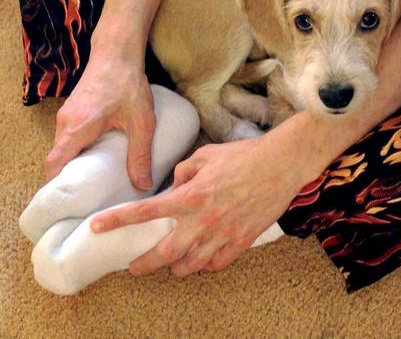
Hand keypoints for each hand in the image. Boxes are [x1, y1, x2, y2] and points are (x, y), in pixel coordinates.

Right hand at [45, 37, 155, 189]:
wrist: (117, 52)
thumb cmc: (128, 84)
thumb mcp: (140, 122)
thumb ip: (140, 154)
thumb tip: (142, 184)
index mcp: (77, 128)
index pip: (54, 164)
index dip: (56, 186)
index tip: (67, 203)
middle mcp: (66, 123)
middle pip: (57, 158)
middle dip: (67, 179)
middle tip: (84, 198)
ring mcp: (68, 114)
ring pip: (63, 147)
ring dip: (73, 164)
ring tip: (92, 182)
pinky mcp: (75, 109)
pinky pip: (69, 136)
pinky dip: (77, 150)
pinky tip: (97, 156)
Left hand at [90, 127, 324, 276]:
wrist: (281, 164)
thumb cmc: (244, 156)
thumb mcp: (206, 155)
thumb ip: (183, 172)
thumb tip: (174, 187)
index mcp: (191, 195)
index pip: (146, 211)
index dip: (118, 220)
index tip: (97, 227)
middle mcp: (203, 220)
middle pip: (165, 253)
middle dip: (143, 264)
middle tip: (133, 267)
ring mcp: (223, 234)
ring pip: (191, 265)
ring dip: (176, 267)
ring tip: (171, 264)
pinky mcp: (242, 241)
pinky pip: (217, 264)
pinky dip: (206, 265)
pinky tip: (203, 259)